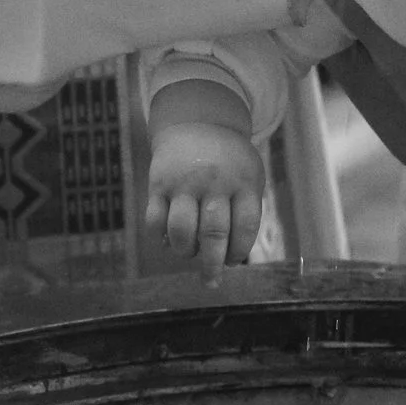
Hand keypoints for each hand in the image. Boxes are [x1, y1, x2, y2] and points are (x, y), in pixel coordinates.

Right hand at [144, 122, 265, 272]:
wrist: (198, 123)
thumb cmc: (230, 162)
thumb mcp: (250, 176)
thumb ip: (245, 213)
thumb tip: (230, 261)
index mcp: (243, 182)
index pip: (245, 226)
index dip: (239, 251)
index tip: (233, 261)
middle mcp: (214, 182)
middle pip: (214, 233)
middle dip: (212, 265)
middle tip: (211, 281)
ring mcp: (184, 182)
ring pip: (181, 231)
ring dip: (185, 252)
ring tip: (190, 252)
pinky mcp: (159, 183)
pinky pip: (156, 221)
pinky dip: (162, 238)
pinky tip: (170, 240)